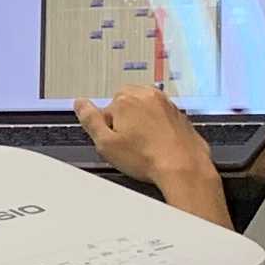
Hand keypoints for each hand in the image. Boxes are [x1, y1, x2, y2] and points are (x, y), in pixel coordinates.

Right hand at [79, 85, 201, 193]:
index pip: (106, 109)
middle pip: (126, 105)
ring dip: (143, 124)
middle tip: (128, 144)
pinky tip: (158, 147)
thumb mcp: (106, 144)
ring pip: (146, 111)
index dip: (108, 129)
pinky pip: (163, 119)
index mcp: (126, 99)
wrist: (183, 168)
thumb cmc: (148, 158)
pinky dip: (159, 129)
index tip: (115, 141)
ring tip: (144, 147)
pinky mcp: (180, 116)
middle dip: (125, 121)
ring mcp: (167, 105)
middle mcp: (148, 96)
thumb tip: (80, 104)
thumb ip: (89, 120)